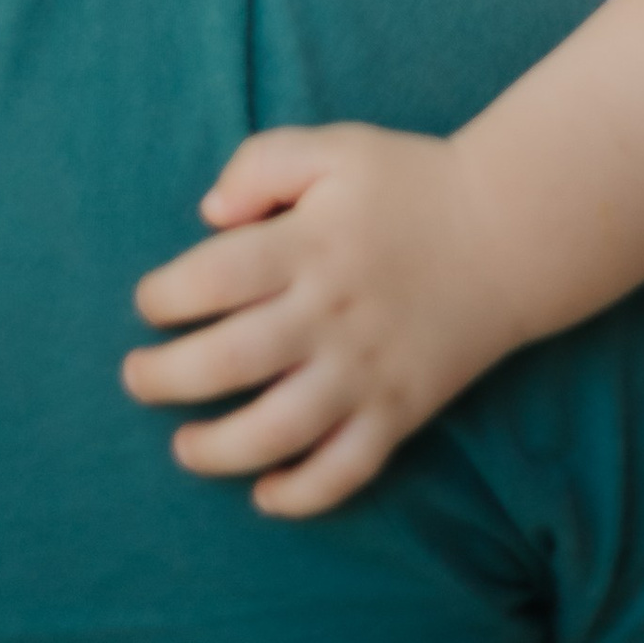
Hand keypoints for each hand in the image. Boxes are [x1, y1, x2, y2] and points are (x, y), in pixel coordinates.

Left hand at [125, 120, 513, 518]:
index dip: (167, 295)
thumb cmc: (409, 183)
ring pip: (281, 429)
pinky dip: (304, 493)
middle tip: (135, 380)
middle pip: (233, 359)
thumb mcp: (333, 147)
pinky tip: (265, 495)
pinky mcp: (401, 410)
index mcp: (310, 243)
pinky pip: (348, 469)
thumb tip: (208, 216)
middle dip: (168, 377)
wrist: (508, 231)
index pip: (216, 276)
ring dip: (221, 448)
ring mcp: (368, 369)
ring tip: (184, 448)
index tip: (147, 304)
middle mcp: (332, 312)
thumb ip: (261, 163)